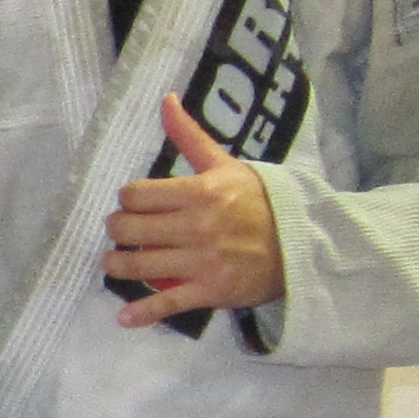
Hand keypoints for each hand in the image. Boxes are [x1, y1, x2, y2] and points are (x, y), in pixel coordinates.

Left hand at [107, 97, 282, 323]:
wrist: (302, 242)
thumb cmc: (260, 201)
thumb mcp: (226, 164)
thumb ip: (189, 136)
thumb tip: (165, 99)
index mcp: (199, 192)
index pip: (135, 195)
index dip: (127, 200)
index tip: (133, 204)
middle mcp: (196, 226)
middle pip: (129, 228)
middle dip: (118, 230)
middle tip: (122, 232)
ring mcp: (202, 261)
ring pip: (139, 264)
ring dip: (118, 264)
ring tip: (116, 262)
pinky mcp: (209, 290)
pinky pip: (167, 302)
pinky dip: (143, 313)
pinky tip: (124, 318)